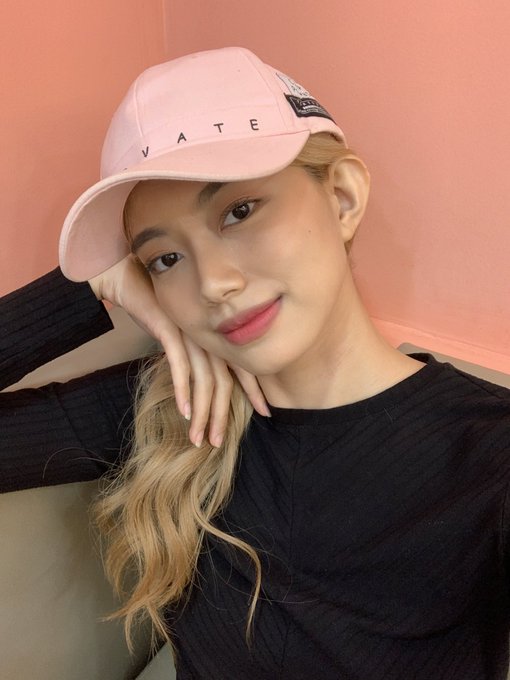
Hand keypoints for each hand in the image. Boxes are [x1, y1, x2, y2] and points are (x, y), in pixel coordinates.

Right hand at [88, 255, 268, 445]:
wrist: (132, 278)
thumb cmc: (158, 307)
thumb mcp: (183, 332)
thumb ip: (197, 351)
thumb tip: (205, 377)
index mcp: (215, 336)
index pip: (241, 368)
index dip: (253, 391)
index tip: (265, 413)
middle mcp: (208, 336)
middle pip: (223, 382)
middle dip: (222, 416)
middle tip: (219, 443)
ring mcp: (191, 333)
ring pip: (202, 381)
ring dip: (201, 413)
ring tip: (198, 439)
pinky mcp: (171, 330)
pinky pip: (180, 365)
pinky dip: (182, 390)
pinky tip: (184, 411)